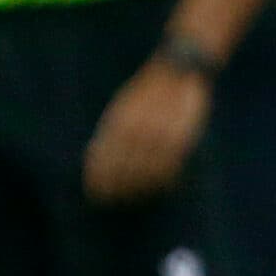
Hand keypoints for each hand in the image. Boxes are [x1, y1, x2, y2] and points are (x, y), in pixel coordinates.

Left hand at [83, 60, 211, 203]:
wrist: (176, 72)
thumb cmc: (146, 92)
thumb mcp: (122, 107)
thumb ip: (111, 131)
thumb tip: (95, 159)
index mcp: (119, 121)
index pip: (105, 157)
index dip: (99, 178)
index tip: (95, 192)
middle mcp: (137, 130)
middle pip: (124, 168)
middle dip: (116, 188)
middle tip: (112, 202)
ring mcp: (159, 135)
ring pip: (146, 172)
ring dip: (138, 189)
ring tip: (132, 200)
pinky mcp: (181, 139)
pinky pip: (169, 167)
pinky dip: (163, 181)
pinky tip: (159, 188)